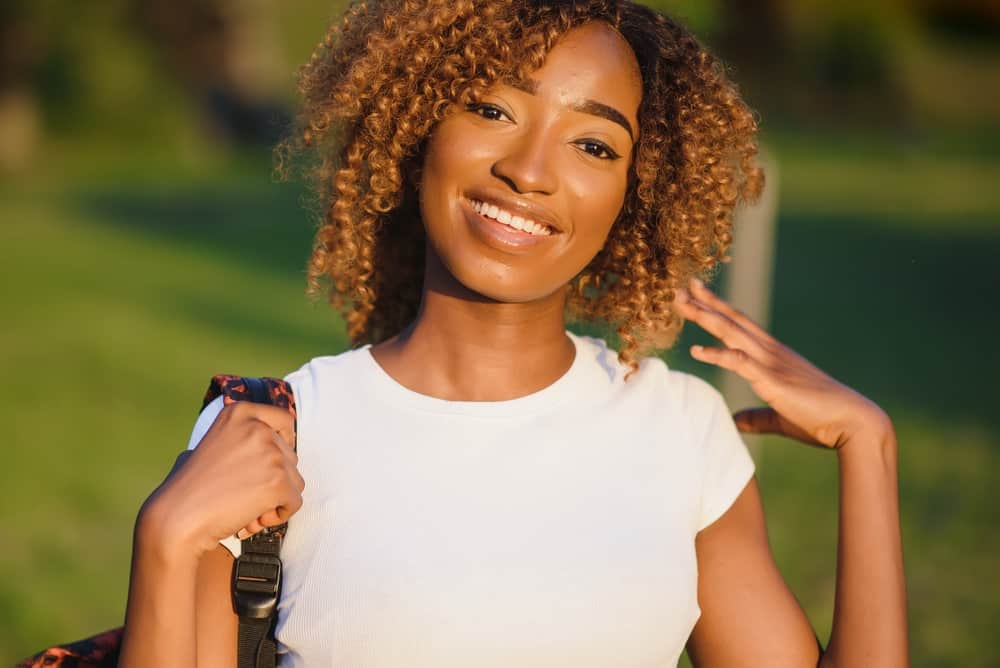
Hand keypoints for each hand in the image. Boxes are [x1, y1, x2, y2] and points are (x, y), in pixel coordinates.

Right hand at [140, 401, 304, 556]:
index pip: (285, 420)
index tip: (275, 459)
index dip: (285, 443)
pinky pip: (294, 502)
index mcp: (240, 412)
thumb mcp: (213, 444)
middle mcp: (258, 428)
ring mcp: (270, 454)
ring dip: (275, 500)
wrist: (177, 517)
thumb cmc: (189, 488)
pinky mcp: (278, 482)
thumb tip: (267, 445)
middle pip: (291, 456)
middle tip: (243, 496)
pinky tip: (250, 520)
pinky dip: (277, 516)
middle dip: (273, 480)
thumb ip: (241, 438)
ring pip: (295, 481)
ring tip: (243, 509)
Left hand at [675, 278, 890, 448]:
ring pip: (732, 333)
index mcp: (774, 356)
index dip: (718, 307)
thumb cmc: (822, 420)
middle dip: (704, 303)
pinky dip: (717, 355)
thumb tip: (737, 422)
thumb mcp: (780, 416)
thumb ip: (757, 417)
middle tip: (679, 288)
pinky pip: (740, 363)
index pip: (740, 324)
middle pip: (731, 320)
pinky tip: (696, 351)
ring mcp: (771, 364)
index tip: (696, 292)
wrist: (854, 423)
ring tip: (681, 304)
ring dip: (705, 317)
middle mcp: (771, 353)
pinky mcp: (772, 382)